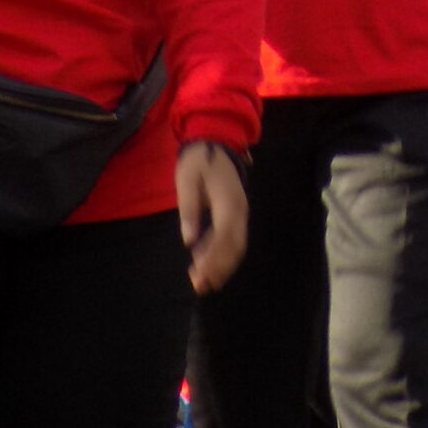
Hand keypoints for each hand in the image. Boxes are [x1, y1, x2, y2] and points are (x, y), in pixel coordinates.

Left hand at [177, 142, 248, 293]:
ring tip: (202, 282)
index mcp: (228, 203)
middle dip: (218, 269)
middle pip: (234, 247)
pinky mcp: (236, 214)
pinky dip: (222, 255)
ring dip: (222, 266)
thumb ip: (189, 211)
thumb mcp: (187, 181)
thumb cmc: (198, 161)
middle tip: (199, 286)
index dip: (212, 259)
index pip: (224, 237)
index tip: (197, 274)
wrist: (215, 141)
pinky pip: (234, 239)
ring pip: (237, 246)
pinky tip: (205, 262)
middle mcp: (239, 211)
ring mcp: (241, 213)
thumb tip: (189, 241)